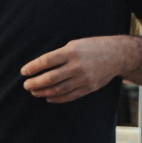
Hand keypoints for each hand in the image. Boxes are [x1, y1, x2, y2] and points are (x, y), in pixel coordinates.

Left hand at [20, 36, 134, 103]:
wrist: (117, 55)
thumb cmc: (92, 47)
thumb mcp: (74, 44)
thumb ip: (59, 55)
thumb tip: (38, 66)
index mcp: (71, 52)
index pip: (46, 61)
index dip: (33, 68)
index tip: (23, 72)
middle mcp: (77, 66)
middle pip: (50, 78)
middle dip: (35, 83)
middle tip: (26, 85)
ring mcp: (84, 78)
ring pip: (58, 89)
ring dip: (43, 92)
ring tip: (34, 91)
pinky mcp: (89, 87)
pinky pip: (69, 96)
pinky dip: (57, 98)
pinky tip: (48, 97)